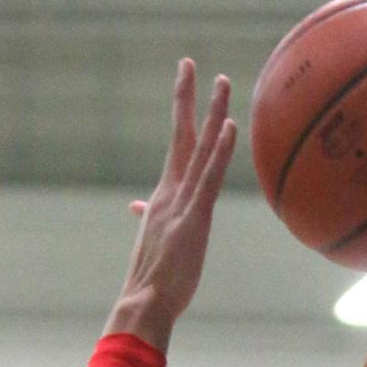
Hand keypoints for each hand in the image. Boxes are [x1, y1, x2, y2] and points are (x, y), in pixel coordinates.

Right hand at [104, 59, 235, 351]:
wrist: (144, 303)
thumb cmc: (152, 281)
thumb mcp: (154, 242)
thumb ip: (148, 217)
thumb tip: (137, 206)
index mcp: (163, 198)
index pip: (175, 148)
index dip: (181, 114)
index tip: (184, 84)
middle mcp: (169, 193)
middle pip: (181, 136)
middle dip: (186, 98)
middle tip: (191, 63)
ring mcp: (181, 203)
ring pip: (198, 150)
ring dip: (211, 113)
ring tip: (222, 82)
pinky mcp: (193, 218)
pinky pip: (208, 179)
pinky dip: (219, 152)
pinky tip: (229, 127)